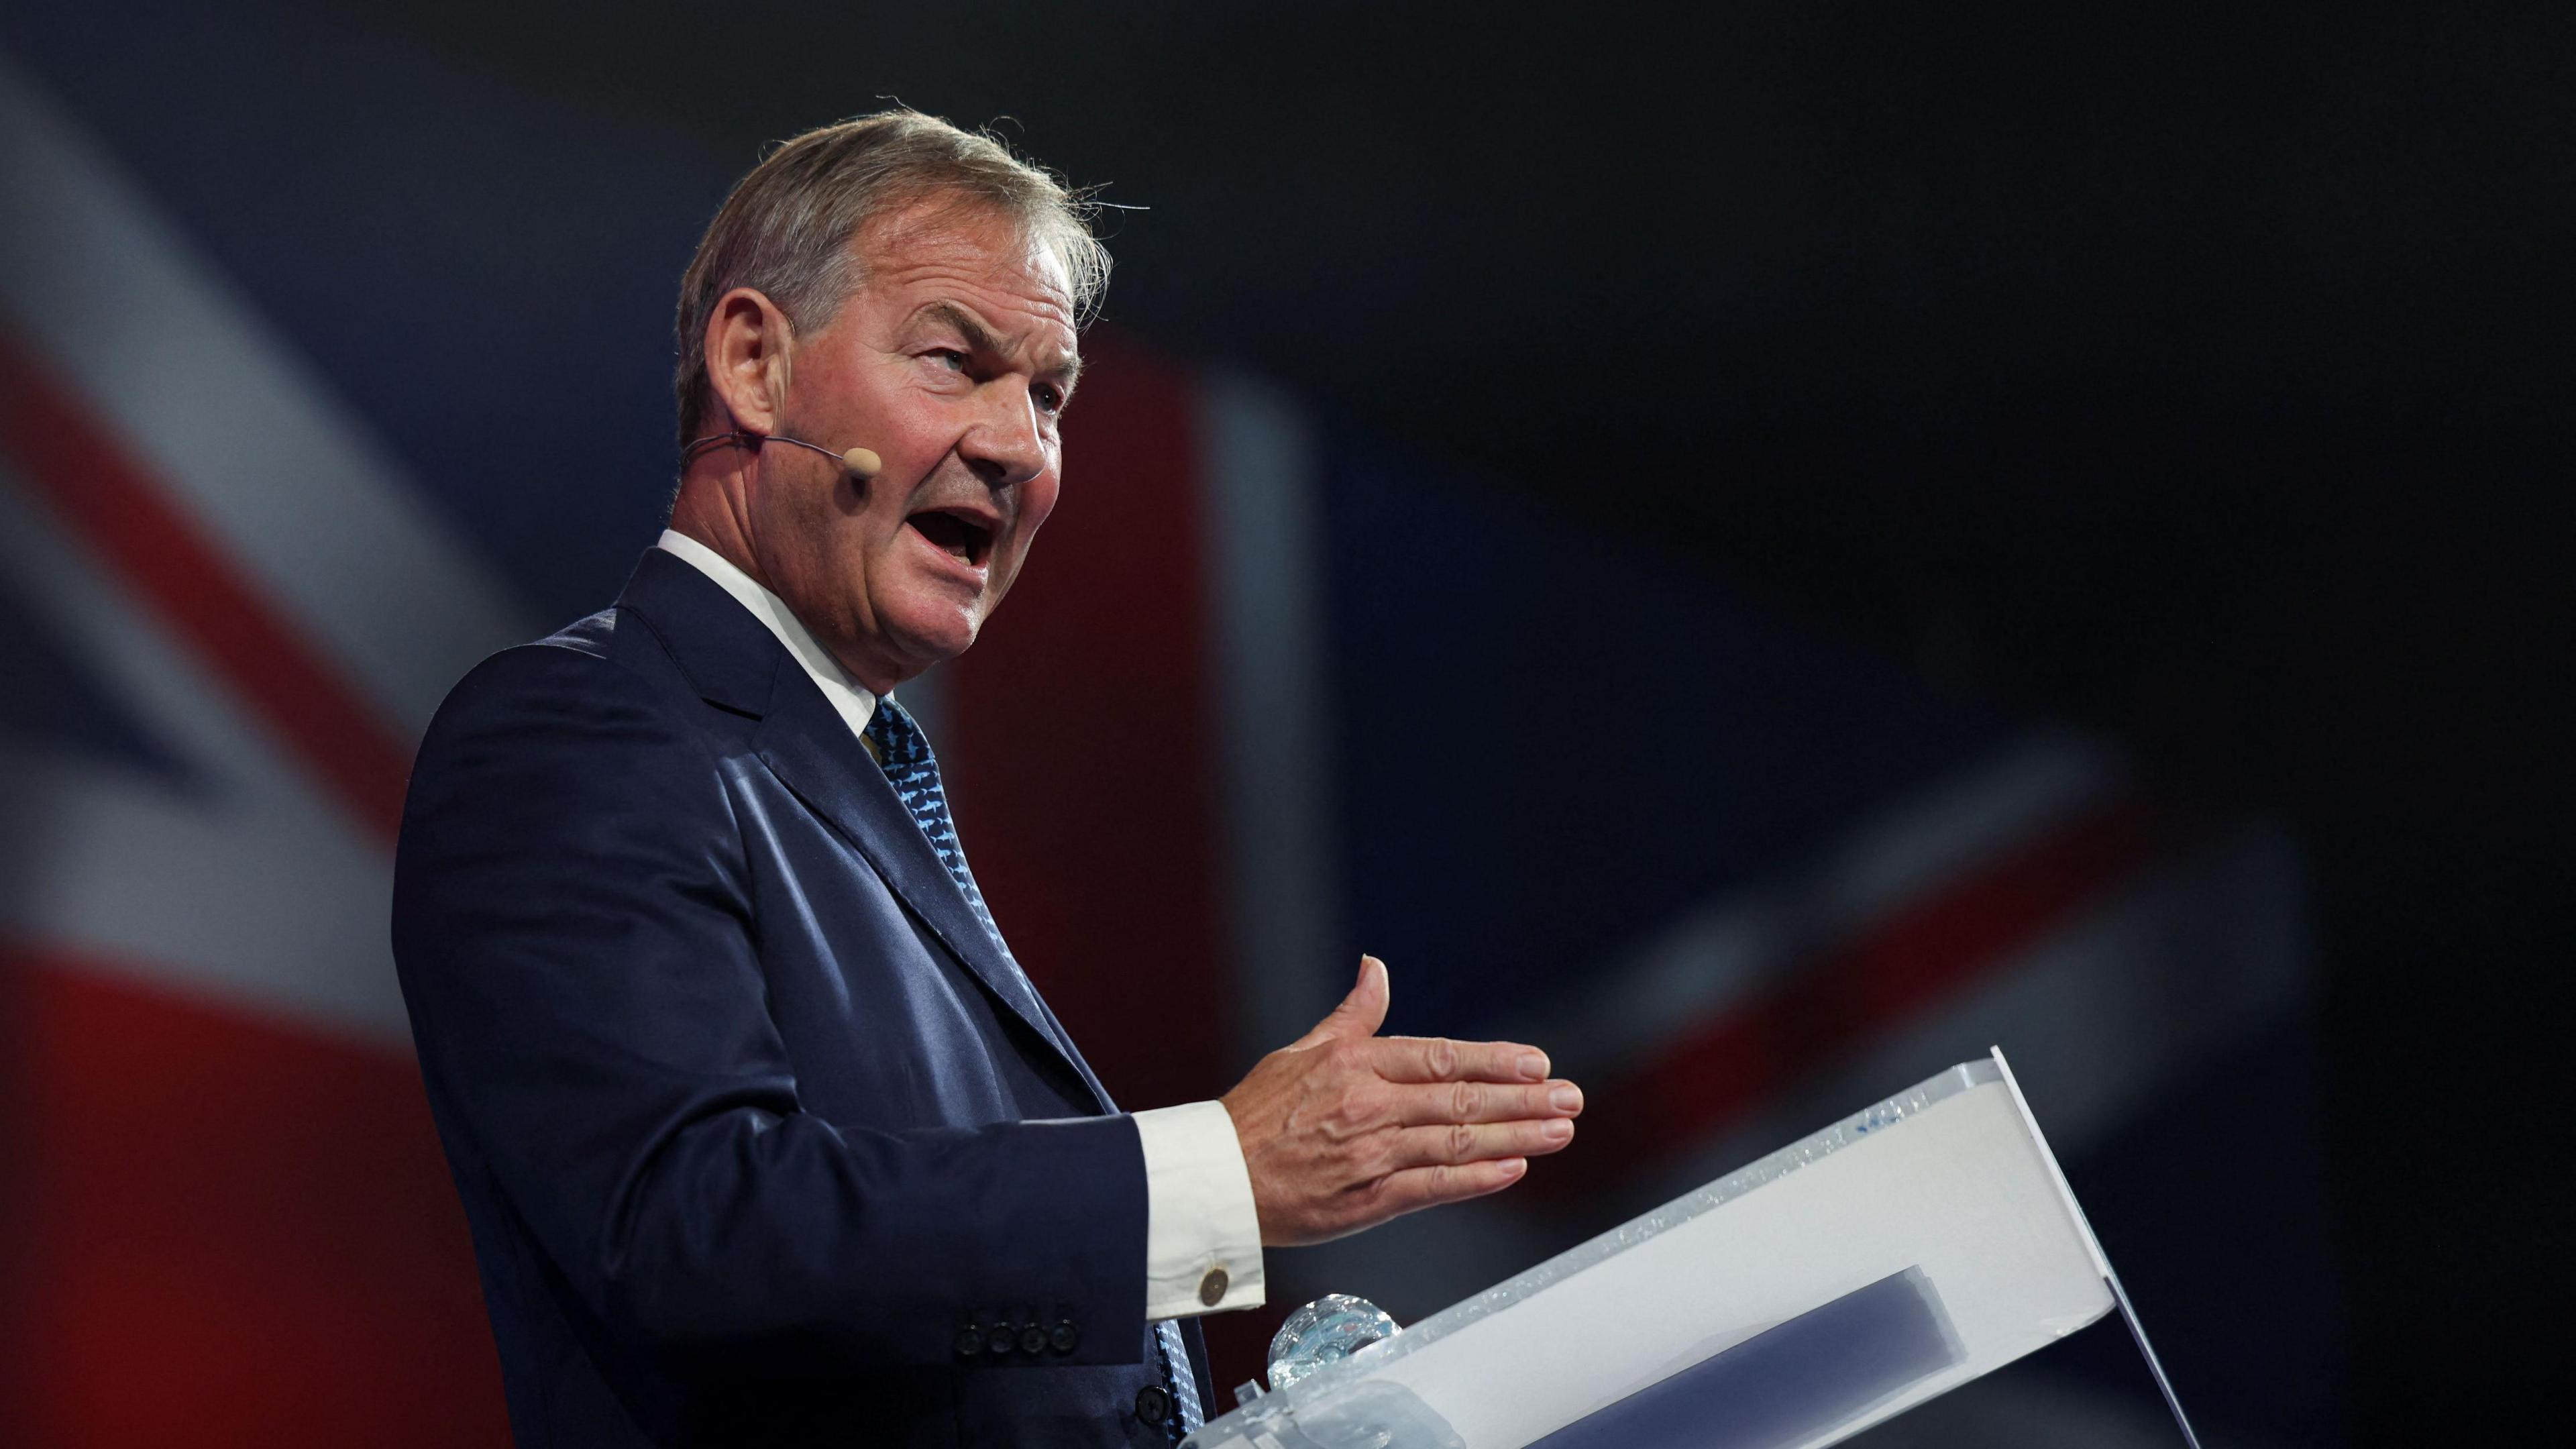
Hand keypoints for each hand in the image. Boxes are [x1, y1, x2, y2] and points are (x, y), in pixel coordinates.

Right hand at [1219, 956, 1581, 1245]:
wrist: (1216, 1178)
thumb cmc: (1255, 1115)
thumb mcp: (1303, 1050)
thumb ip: (1352, 1015)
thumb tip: (1374, 969)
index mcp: (1355, 1064)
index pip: (1441, 1057)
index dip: (1494, 1060)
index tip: (1535, 1062)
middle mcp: (1369, 1106)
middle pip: (1461, 1099)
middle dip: (1523, 1099)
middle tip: (1569, 1097)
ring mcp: (1371, 1155)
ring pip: (1456, 1141)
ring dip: (1515, 1136)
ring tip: (1558, 1130)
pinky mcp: (1367, 1200)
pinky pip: (1433, 1186)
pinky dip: (1476, 1178)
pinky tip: (1513, 1170)